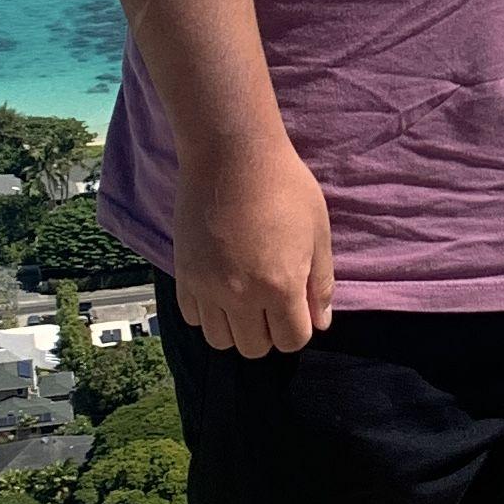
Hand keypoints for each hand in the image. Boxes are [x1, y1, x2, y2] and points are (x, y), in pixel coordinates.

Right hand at [169, 131, 335, 353]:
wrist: (231, 155)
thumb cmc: (285, 187)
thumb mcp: (318, 232)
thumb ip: (320, 283)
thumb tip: (321, 323)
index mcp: (280, 286)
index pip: (291, 340)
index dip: (299, 328)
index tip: (298, 306)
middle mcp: (240, 296)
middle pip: (254, 348)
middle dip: (269, 332)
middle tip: (272, 302)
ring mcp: (206, 287)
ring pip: (219, 340)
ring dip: (236, 328)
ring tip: (244, 298)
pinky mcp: (183, 274)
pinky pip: (192, 317)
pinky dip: (208, 312)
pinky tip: (220, 287)